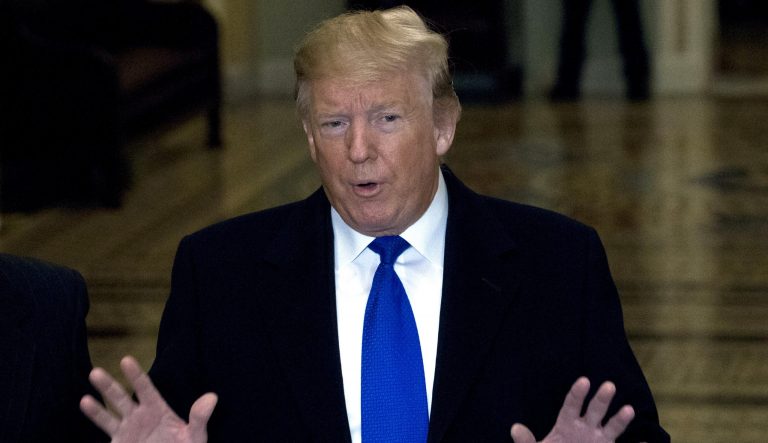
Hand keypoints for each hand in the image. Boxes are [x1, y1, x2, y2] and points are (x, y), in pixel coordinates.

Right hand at [80, 355, 217, 442]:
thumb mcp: (194, 436)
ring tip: (83, 399)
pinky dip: (95, 425)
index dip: (136, 375)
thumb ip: (199, 418)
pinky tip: (85, 413)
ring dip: (95, 408)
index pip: (145, 388)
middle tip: (95, 372)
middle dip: (109, 386)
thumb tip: (212, 397)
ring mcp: (126, 431)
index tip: (126, 360)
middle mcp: (139, 417)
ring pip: (108, 416)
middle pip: (121, 398)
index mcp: (157, 410)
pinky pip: (105, 434)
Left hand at [510, 377, 634, 442]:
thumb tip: (515, 428)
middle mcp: (585, 429)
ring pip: (612, 428)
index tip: (583, 380)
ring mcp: (599, 441)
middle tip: (609, 384)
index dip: (577, 393)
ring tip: (628, 409)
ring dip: (621, 420)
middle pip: (594, 410)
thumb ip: (526, 441)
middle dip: (601, 399)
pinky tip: (645, 442)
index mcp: (566, 425)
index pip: (571, 405)